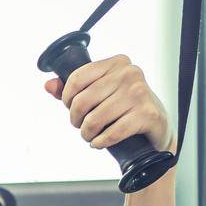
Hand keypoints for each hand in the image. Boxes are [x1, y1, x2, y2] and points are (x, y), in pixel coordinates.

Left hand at [43, 53, 174, 155]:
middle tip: (82, 126)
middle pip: (82, 101)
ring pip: (95, 119)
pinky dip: (101, 142)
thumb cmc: (124, 108)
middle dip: (76, 120)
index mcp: (117, 63)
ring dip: (88, 134)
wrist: (156, 126)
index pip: (76, 78)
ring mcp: (140, 93)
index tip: (72, 108)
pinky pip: (112, 133)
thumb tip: (49, 85)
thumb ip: (73, 89)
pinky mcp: (147, 114)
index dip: (67, 99)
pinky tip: (101, 142)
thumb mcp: (99, 94)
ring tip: (92, 135)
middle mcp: (130, 73)